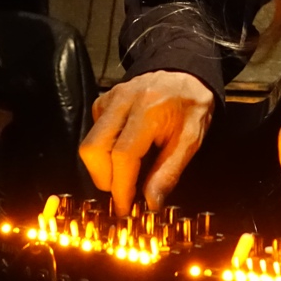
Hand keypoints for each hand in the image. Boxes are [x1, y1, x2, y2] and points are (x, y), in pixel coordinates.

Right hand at [78, 71, 213, 214]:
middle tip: (123, 193)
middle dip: (104, 179)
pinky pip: (93, 131)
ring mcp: (110, 98)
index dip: (121, 187)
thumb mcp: (191, 140)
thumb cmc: (191, 106)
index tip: (125, 209)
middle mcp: (123, 100)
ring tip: (123, 177)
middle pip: (94, 148)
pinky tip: (121, 153)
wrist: (184, 72)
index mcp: (148, 110)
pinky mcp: (103, 100)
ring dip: (101, 167)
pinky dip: (102, 150)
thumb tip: (151, 203)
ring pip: (89, 142)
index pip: (123, 155)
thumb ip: (169, 172)